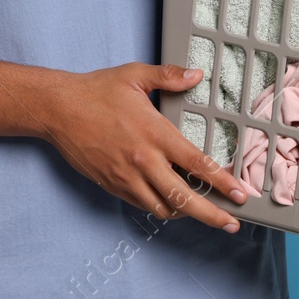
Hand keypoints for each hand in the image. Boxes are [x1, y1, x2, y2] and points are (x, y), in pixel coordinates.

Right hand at [43, 62, 247, 232]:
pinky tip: (168, 201)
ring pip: (162, 209)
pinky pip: (141, 204)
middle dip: (212, 215)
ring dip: (184, 213)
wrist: (58, 109)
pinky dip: (159, 207)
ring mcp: (126, 177)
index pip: (197, 164)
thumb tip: (195, 75)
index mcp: (154, 133)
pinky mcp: (111, 185)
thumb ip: (168, 76)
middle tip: (231, 223)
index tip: (240, 194)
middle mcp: (143, 160)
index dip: (222, 182)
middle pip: (184, 198)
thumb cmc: (96, 90)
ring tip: (201, 211)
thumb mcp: (134, 75)